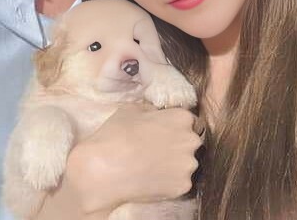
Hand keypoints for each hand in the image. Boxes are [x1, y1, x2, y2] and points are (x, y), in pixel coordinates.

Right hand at [40, 105, 200, 216]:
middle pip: (191, 142)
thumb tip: (155, 114)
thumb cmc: (116, 135)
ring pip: (187, 164)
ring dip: (175, 164)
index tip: (165, 134)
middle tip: (158, 151)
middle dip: (179, 146)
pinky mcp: (183, 187)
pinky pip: (180, 182)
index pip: (190, 121)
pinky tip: (152, 179)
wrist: (105, 169)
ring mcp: (188, 165)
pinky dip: (170, 182)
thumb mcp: (133, 109)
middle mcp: (191, 140)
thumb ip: (152, 111)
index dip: (176, 127)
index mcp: (182, 117)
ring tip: (153, 167)